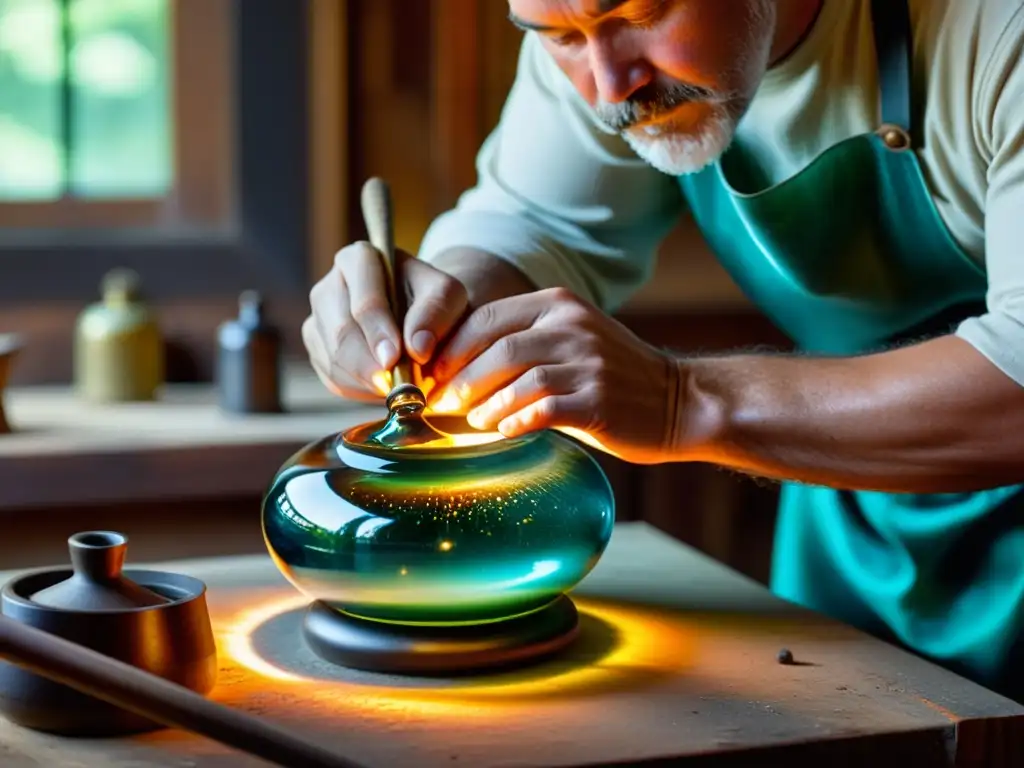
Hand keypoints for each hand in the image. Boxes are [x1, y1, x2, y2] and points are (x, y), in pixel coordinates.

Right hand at [303, 242, 468, 400]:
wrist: (419, 316)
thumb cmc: (432, 300)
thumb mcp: (447, 294)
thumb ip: (436, 313)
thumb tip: (417, 348)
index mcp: (358, 260)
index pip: (362, 300)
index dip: (377, 332)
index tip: (393, 358)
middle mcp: (329, 286)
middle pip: (342, 333)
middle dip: (369, 364)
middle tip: (395, 385)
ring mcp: (318, 319)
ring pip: (334, 359)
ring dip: (367, 381)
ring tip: (398, 385)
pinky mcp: (318, 349)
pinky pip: (332, 377)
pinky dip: (360, 389)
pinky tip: (384, 386)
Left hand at [426, 287, 679, 463]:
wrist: (679, 401)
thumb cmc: (613, 376)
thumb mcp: (570, 340)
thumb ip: (523, 343)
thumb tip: (456, 370)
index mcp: (559, 305)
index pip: (487, 317)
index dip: (452, 347)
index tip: (433, 374)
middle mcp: (573, 327)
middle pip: (497, 348)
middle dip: (460, 379)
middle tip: (441, 403)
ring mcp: (588, 363)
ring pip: (517, 379)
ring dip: (484, 404)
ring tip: (471, 422)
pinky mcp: (599, 401)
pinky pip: (543, 410)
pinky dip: (516, 422)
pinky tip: (505, 432)